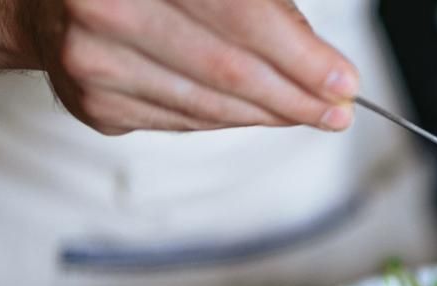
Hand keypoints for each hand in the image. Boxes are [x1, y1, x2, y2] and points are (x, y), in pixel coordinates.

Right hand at [26, 0, 359, 134]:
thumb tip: (321, 63)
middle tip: (337, 110)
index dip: (300, 55)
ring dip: (270, 115)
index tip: (342, 81)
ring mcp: (93, 61)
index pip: (242, 15)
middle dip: (296, 97)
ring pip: (209, 105)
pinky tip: (258, 113)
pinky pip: (184, 122)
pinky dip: (230, 120)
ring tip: (309, 113)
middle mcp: (107, 8)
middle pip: (229, 70)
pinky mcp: (93, 103)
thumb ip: (260, 3)